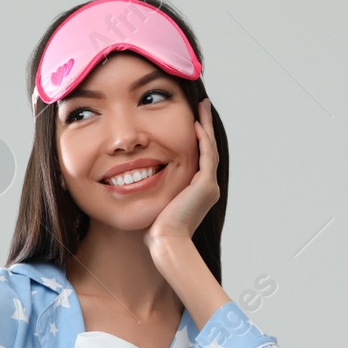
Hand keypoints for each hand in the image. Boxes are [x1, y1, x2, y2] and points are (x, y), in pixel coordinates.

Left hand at [145, 98, 218, 250]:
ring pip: (210, 148)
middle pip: (209, 148)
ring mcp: (209, 185)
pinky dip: (202, 140)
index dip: (198, 137)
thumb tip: (138, 180)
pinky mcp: (205, 185)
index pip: (200, 157)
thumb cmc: (156, 229)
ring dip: (205, 126)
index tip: (192, 120)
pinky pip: (206, 156)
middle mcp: (208, 186)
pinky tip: (195, 125)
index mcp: (198, 190)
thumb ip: (156, 189)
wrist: (166, 241)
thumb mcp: (156, 202)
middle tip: (203, 105)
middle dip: (205, 126)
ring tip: (202, 107)